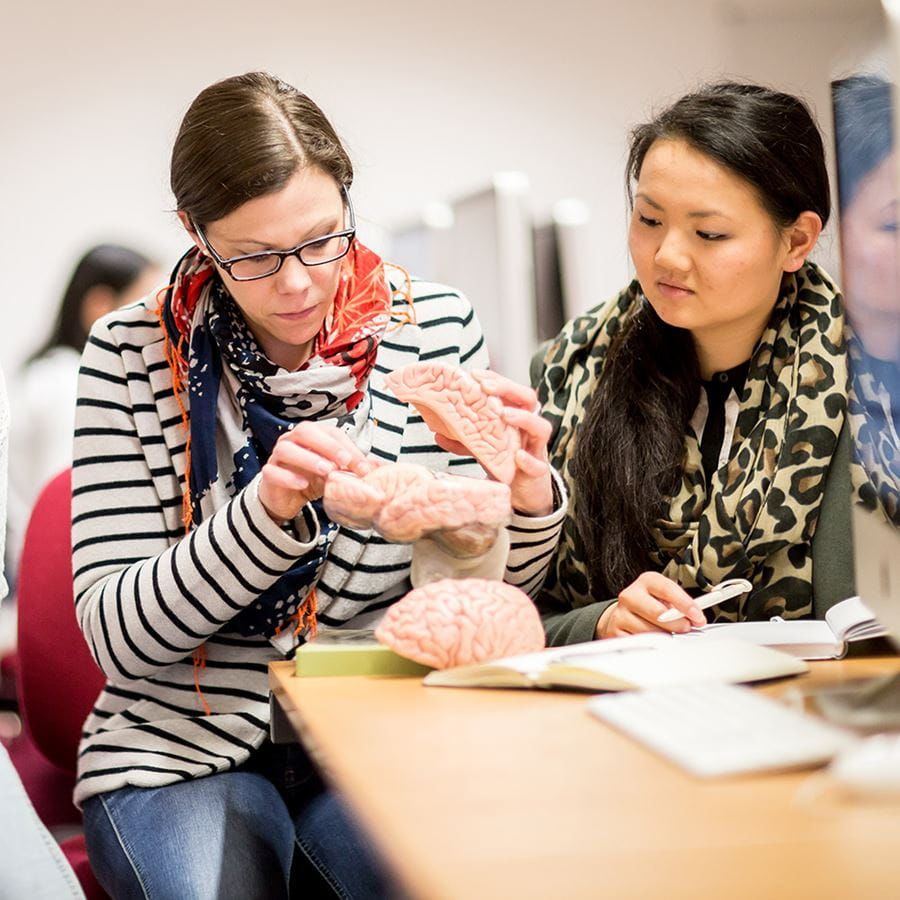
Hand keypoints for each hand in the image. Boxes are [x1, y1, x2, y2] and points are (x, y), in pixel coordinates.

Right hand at [258, 421, 375, 523]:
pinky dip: (288, 477)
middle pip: (306, 432)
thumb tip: (378, 468)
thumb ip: (353, 467)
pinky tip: (303, 484)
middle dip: (328, 445)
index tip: (363, 467)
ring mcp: (278, 456)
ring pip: (287, 449)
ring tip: (326, 471)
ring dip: (309, 458)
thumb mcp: (336, 472)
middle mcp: (292, 440)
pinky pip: (273, 472)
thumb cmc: (313, 478)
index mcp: (312, 435)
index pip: (331, 433)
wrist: (288, 497)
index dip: (348, 447)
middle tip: (344, 462)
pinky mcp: (268, 474)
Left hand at [433, 369, 553, 516]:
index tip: (474, 374)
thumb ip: (463, 439)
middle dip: (509, 389)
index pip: (510, 390)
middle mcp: (528, 428)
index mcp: (515, 416)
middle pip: (528, 400)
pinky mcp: (538, 471)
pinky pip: (538, 464)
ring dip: (524, 418)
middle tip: (487, 388)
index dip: (495, 379)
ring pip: (541, 427)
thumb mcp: (481, 447)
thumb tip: (436, 431)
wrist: (522, 491)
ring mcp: (536, 448)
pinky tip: (518, 456)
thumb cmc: (504, 461)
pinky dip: (528, 460)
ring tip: (505, 414)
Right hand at [595, 572, 706, 637]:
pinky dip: (649, 646)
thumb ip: (679, 605)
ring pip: (650, 632)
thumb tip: (695, 619)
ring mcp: (620, 614)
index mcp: (646, 581)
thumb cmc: (650, 605)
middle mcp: (630, 595)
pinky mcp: (615, 632)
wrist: (623, 615)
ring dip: (663, 637)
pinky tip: (651, 640)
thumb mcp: (665, 598)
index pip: (666, 589)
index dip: (685, 604)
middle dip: (676, 624)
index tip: (697, 617)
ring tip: (665, 634)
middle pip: (658, 613)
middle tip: (685, 628)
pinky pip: (639, 644)